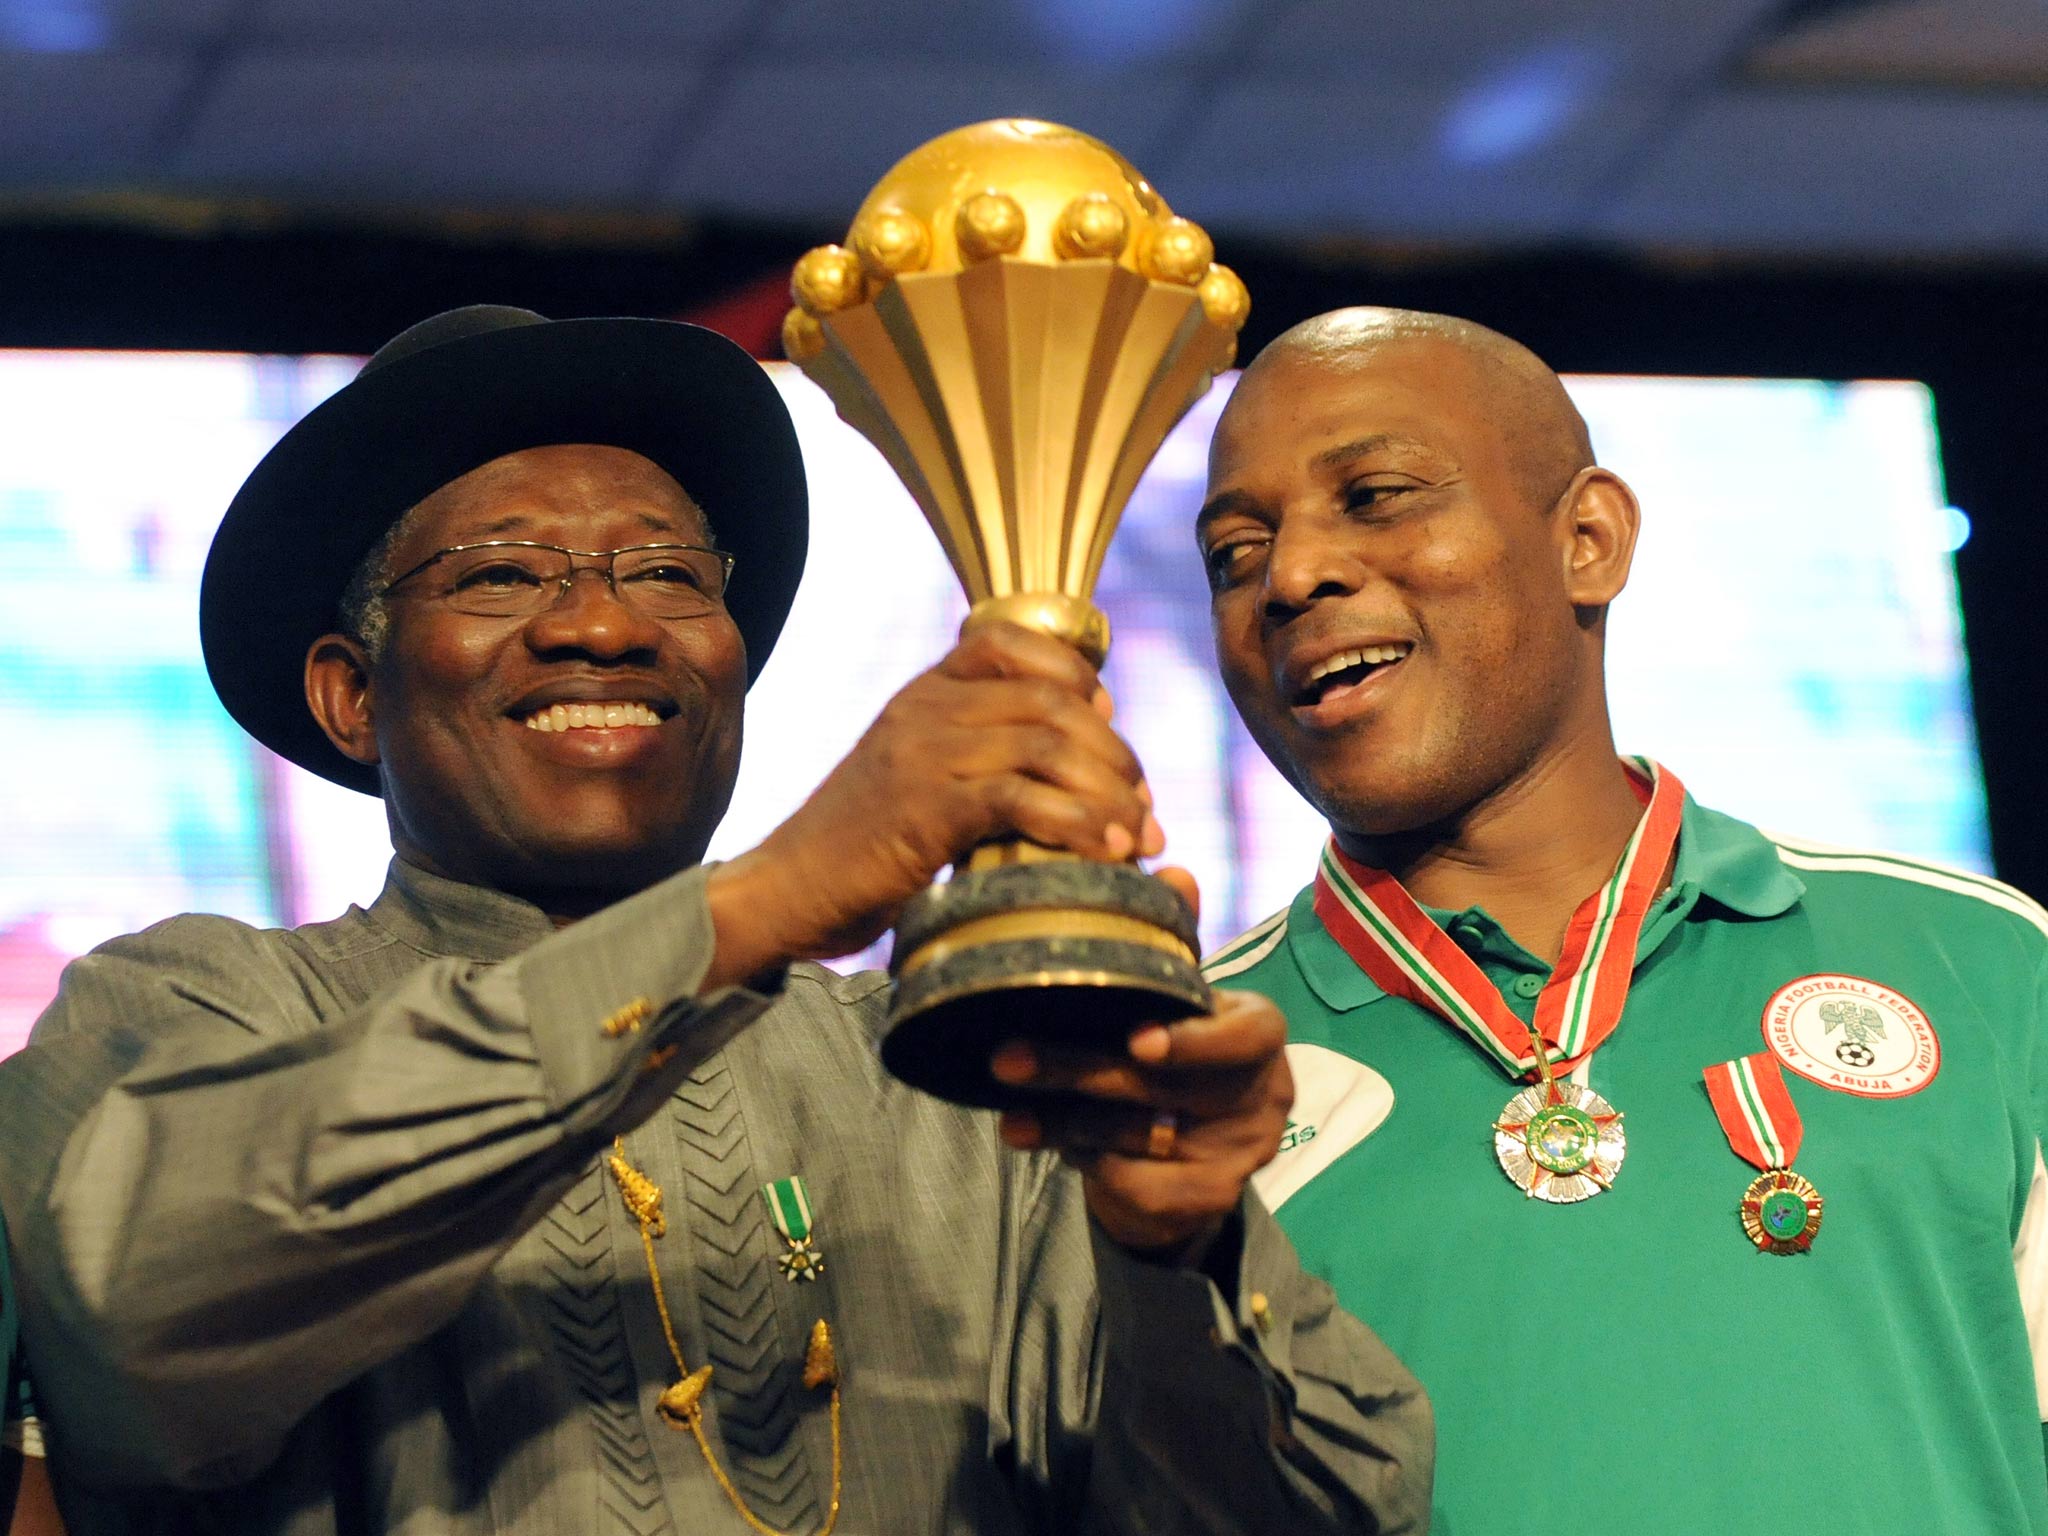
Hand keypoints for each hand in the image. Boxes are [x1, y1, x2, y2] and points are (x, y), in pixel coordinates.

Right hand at [705, 621, 1161, 984]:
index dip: (1079, 679)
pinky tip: (1105, 853)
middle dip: (1114, 753)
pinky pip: (1022, 798)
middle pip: (1052, 700)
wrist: (788, 889)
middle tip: (1143, 807)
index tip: (1110, 727)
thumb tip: (1071, 759)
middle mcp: (926, 709)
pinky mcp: (925, 809)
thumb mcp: (915, 775)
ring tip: (1137, 836)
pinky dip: (1079, 825)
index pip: (1015, 645)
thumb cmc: (861, 847)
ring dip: (1109, 794)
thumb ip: (975, 753)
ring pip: (1049, 745)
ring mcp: (924, 755)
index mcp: (924, 692)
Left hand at [991, 984, 1293, 1265]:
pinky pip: (1140, 1184)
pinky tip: (1063, 1146)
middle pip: (1164, 1086)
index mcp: (1260, 1030)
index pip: (1244, 1036)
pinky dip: (1092, 1162)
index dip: (1192, 1042)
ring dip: (1065, 1124)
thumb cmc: (1174, 1046)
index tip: (1136, 1041)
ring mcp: (1243, 1150)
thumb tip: (1144, 905)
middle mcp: (1264, 1093)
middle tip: (1009, 1061)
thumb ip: (1155, 971)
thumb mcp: (1175, 1005)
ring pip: (1140, 1137)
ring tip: (1014, 1117)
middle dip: (1078, 1072)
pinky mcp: (1214, 1195)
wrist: (1195, 1137)